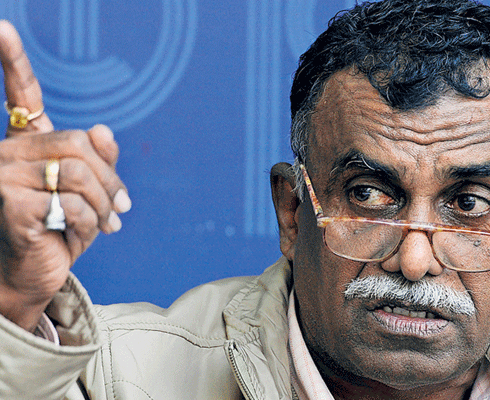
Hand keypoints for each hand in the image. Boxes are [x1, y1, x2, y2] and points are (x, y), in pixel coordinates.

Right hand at [0, 21, 130, 331]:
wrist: (35, 273)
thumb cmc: (60, 229)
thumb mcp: (90, 192)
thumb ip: (99, 160)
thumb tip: (102, 129)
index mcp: (27, 143)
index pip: (19, 94)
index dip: (11, 60)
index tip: (2, 27)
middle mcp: (8, 152)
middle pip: (77, 143)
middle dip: (110, 180)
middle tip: (122, 210)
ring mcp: (3, 176)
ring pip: (78, 172)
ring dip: (103, 204)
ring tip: (107, 226)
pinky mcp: (8, 203)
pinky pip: (70, 201)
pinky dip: (86, 223)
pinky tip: (76, 238)